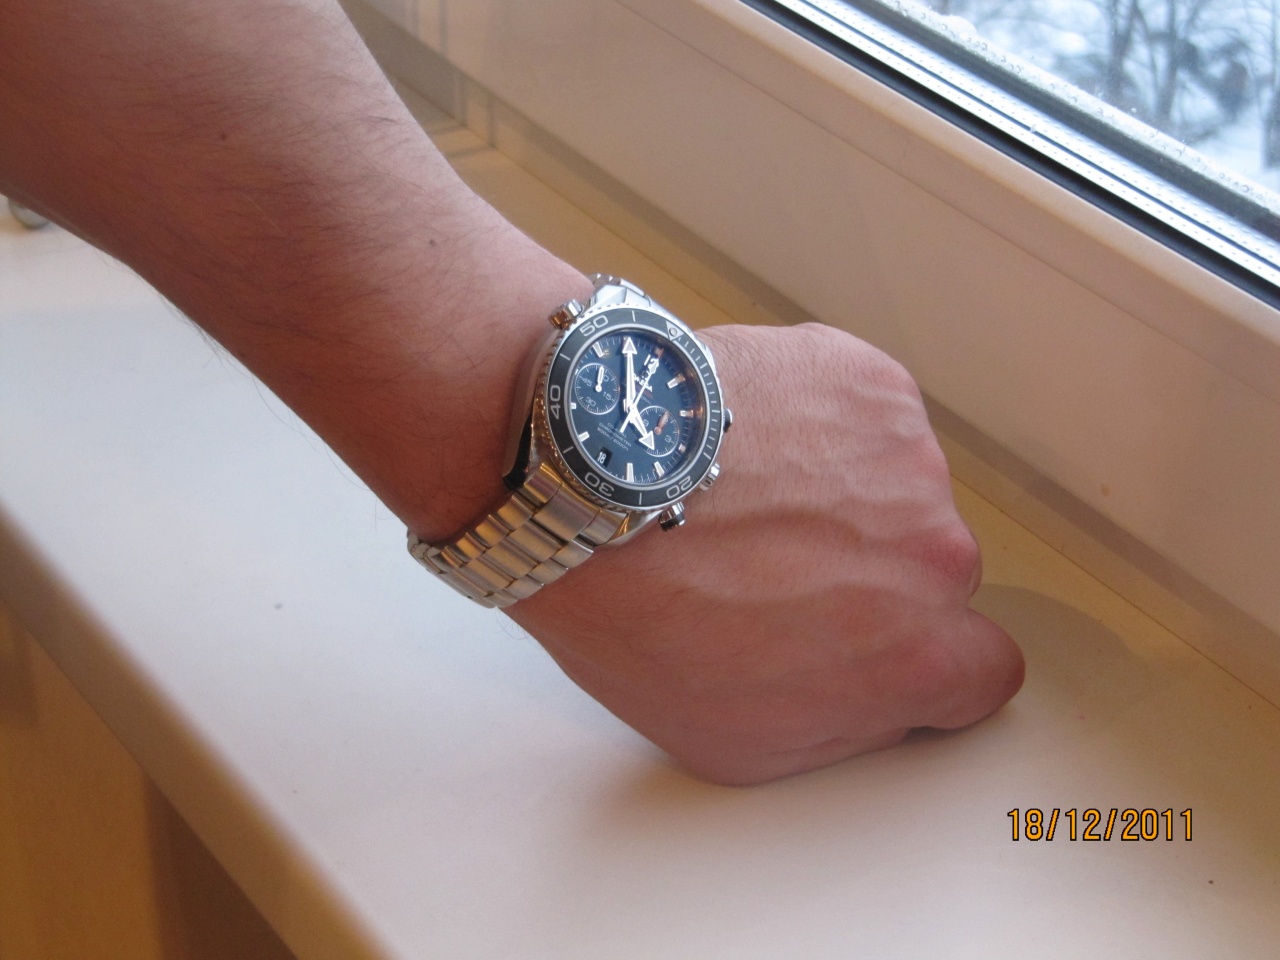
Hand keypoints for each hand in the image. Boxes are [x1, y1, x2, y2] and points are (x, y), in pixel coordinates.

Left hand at [511, 322, 1023, 783]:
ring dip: (839, 493)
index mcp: (920, 655)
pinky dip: (816, 424)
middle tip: (774, 565)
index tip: (878, 644)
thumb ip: (847, 726)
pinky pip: (860, 413)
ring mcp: (906, 456)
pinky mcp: (865, 380)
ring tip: (741, 497)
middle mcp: (938, 551)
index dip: (929, 659)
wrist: (588, 487)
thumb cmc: (644, 618)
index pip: (983, 666)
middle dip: (873, 573)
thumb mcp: (743, 744)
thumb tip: (878, 698)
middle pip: (932, 569)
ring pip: (894, 485)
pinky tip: (742, 442)